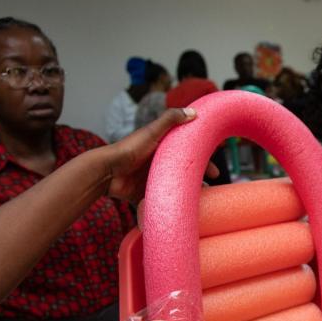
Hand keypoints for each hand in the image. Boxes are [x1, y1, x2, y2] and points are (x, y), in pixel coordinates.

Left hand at [98, 107, 218, 202]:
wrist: (107, 172)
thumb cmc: (128, 150)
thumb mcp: (152, 132)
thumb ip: (170, 119)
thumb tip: (194, 112)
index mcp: (163, 147)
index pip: (188, 153)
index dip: (203, 161)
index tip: (215, 172)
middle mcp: (160, 163)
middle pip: (185, 171)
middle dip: (198, 180)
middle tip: (210, 189)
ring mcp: (153, 179)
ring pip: (176, 187)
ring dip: (188, 193)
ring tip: (199, 201)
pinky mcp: (146, 193)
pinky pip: (164, 199)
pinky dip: (174, 203)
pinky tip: (183, 208)